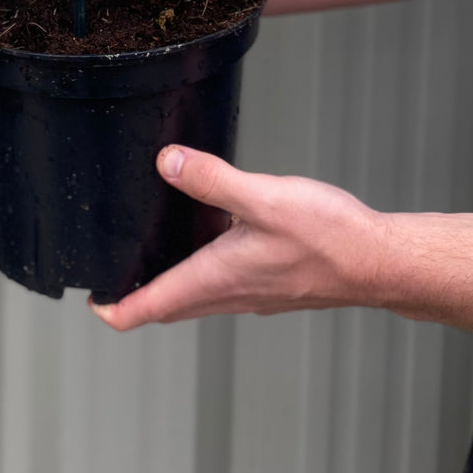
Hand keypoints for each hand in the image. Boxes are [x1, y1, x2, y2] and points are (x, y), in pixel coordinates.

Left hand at [89, 146, 387, 329]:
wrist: (379, 262)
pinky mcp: (274, 283)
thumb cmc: (330, 238)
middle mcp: (231, 294)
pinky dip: (205, 268)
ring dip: (172, 283)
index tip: (93, 303)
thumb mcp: (263, 197)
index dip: (116, 309)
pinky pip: (226, 282)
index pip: (152, 308)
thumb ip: (211, 180)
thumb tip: (166, 163)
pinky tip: (215, 234)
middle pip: (170, 306)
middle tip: (113, 280)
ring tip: (153, 255)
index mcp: (218, 278)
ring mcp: (254, 293)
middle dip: (138, 297)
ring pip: (199, 295)